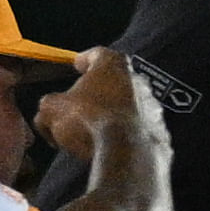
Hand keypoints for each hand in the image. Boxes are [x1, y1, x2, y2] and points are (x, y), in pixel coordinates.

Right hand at [31, 48, 161, 168]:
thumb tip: (46, 116)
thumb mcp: (51, 111)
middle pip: (118, 81)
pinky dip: (129, 136)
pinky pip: (142, 132)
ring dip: (116, 114)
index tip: (78, 65)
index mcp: (114, 67)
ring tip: (97, 129)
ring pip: (132, 107)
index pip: (100, 54)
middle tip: (83, 102)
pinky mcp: (162, 137)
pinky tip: (115, 146)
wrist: (127, 155)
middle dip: (101, 90)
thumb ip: (48, 107)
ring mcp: (155, 111)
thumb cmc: (88, 122)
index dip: (87, 59)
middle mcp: (140, 84)